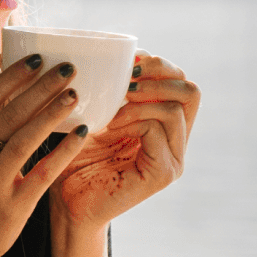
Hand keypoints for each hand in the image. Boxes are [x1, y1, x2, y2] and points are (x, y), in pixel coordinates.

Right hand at [0, 54, 88, 256]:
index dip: (12, 76)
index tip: (37, 57)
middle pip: (8, 114)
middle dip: (39, 87)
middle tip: (67, 68)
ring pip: (24, 139)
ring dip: (51, 113)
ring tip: (74, 93)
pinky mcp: (11, 208)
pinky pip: (42, 173)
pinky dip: (63, 151)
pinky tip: (80, 132)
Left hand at [51, 53, 199, 231]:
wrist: (66, 204)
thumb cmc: (74, 159)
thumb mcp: (95, 114)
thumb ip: (113, 90)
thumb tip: (118, 51)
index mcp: (165, 126)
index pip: (181, 83)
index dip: (159, 65)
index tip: (128, 61)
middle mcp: (176, 142)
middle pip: (190, 91)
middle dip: (159, 75)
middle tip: (126, 77)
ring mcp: (174, 159)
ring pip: (176, 108)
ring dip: (141, 99)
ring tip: (113, 106)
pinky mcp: (163, 174)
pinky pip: (158, 130)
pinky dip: (133, 119)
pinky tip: (109, 124)